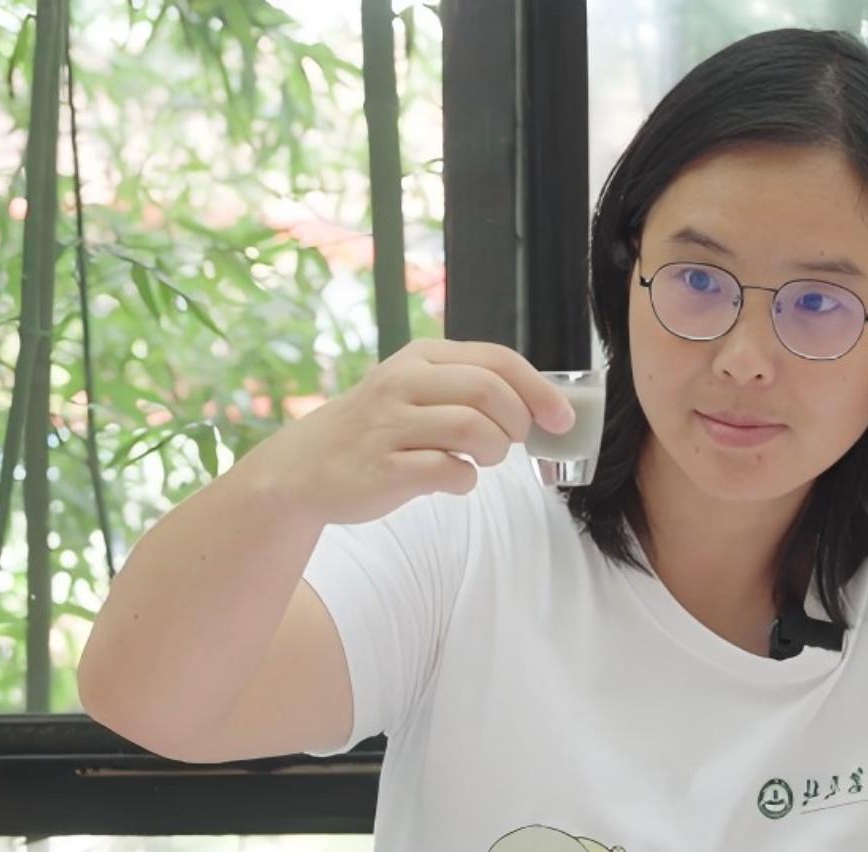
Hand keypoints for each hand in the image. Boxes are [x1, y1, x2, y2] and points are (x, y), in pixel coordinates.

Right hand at [240, 338, 574, 527]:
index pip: (497, 360)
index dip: (539, 390)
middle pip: (489, 392)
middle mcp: (403, 383)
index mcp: (421, 357)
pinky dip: (464, 479)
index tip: (561, 418)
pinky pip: (449, 472)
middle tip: (511, 442)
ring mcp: (390, 426)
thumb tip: (540, 406)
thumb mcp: (417, 388)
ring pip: (474, 430)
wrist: (306, 467)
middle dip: (517, 422)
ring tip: (483, 459)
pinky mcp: (384, 468)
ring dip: (494, 451)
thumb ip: (469, 388)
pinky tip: (451, 478)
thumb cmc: (379, 428)